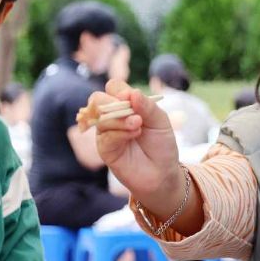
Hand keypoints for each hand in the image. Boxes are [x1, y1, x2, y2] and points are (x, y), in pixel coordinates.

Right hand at [92, 79, 182, 204]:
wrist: (162, 173)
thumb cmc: (161, 145)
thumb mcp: (160, 121)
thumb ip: (147, 106)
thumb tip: (132, 92)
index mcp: (125, 105)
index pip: (113, 87)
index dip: (120, 90)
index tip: (134, 99)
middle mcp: (112, 116)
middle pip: (97, 98)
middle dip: (113, 102)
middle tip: (133, 113)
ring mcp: (106, 132)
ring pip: (101, 116)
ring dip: (120, 119)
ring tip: (138, 125)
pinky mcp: (104, 148)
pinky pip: (105, 135)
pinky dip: (120, 132)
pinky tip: (134, 134)